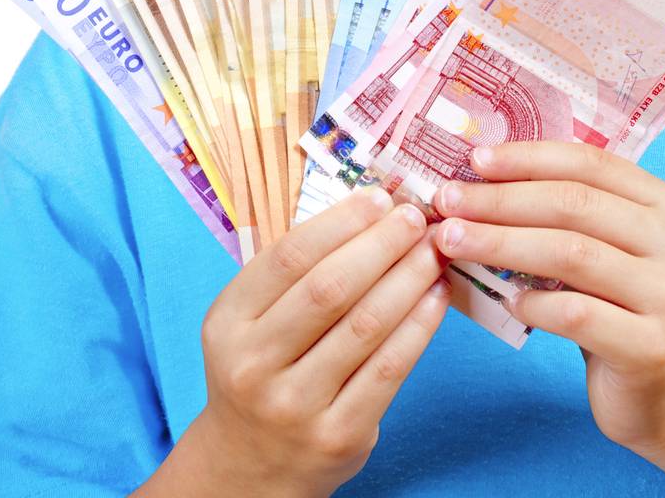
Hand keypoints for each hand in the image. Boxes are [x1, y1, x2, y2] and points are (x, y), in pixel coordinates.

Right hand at [187, 187, 451, 497]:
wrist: (249, 466)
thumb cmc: (262, 369)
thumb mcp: (250, 320)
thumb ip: (296, 272)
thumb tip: (370, 212)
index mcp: (228, 322)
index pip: (289, 257)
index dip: (341, 222)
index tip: (380, 198)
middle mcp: (255, 364)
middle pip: (330, 288)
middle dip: (381, 244)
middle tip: (416, 218)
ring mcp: (295, 405)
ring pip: (366, 326)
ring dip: (409, 279)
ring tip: (434, 251)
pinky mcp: (338, 436)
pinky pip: (389, 369)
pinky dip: (419, 326)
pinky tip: (435, 297)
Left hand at [430, 141, 664, 459]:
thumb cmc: (624, 310)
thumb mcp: (611, 252)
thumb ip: (569, 217)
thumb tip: (481, 182)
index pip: (589, 164)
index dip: (528, 157)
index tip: (475, 160)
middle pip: (574, 205)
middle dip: (501, 199)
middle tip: (447, 200)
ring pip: (570, 254)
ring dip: (501, 243)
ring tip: (453, 240)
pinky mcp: (651, 348)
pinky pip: (576, 315)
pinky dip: (532, 303)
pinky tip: (504, 301)